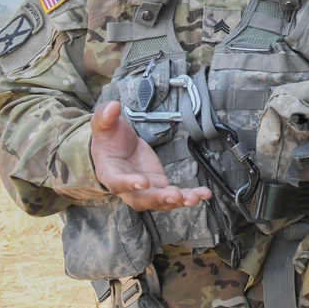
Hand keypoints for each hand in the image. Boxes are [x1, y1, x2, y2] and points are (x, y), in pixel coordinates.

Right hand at [91, 101, 211, 211]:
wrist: (116, 147)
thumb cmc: (108, 139)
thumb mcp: (104, 125)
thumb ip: (105, 117)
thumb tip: (113, 106)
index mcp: (110, 173)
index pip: (118, 183)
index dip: (129, 184)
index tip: (143, 181)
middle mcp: (128, 188)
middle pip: (142, 199)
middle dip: (159, 198)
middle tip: (175, 195)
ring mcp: (146, 188)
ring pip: (160, 200)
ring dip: (178, 200)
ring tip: (194, 198)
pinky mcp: (160, 185)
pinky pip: (175, 194)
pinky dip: (189, 195)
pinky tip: (204, 194)